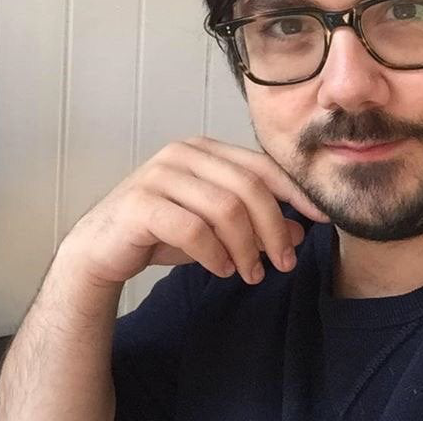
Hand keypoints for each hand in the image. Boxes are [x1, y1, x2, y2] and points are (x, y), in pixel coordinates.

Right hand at [61, 137, 328, 287]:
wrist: (102, 246)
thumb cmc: (160, 230)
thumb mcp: (214, 226)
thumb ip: (252, 222)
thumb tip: (299, 231)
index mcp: (201, 149)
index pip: (259, 165)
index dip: (294, 192)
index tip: (321, 219)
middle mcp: (181, 154)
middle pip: (247, 187)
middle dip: (273, 228)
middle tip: (283, 263)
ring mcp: (159, 175)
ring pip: (224, 208)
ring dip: (246, 247)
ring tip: (250, 273)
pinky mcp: (141, 203)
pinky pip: (193, 228)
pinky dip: (214, 253)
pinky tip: (220, 269)